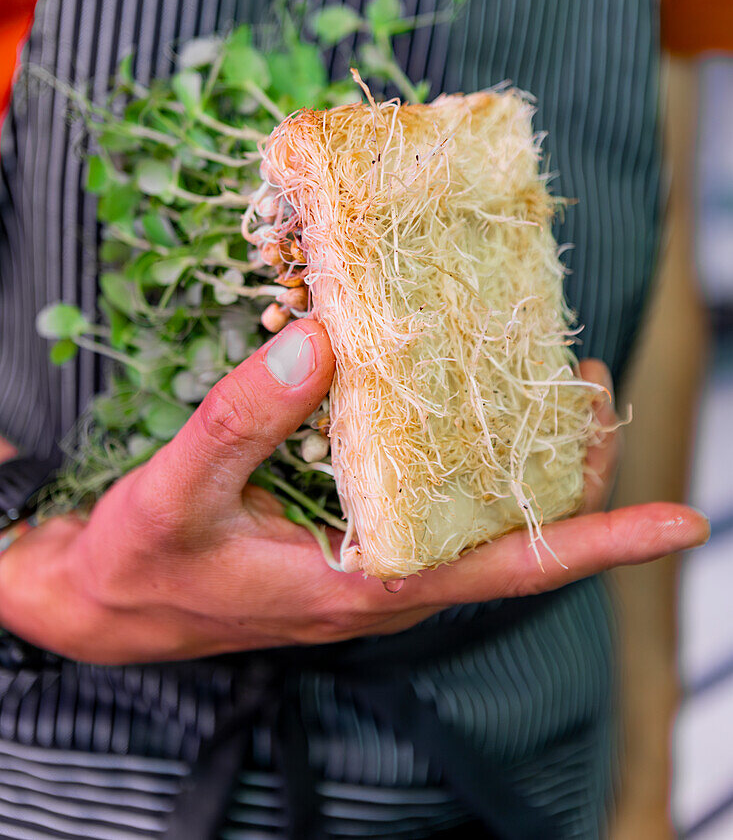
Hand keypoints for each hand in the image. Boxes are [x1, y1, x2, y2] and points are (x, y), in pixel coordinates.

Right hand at [0, 321, 707, 663]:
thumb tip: (320, 339)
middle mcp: (389, 574)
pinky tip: (454, 395)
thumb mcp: (177, 492)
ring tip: (544, 373)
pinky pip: (432, 494)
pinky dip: (461, 446)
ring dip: (520, 447)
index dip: (600, 542)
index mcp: (367, 582)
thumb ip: (241, 419)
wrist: (102, 601)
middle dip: (569, 463)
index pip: (512, 568)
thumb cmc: (141, 564)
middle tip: (585, 378)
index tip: (683, 523)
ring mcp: (374, 556)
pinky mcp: (348, 534)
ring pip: (479, 508)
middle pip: (514, 526)